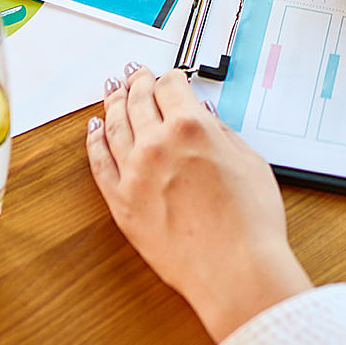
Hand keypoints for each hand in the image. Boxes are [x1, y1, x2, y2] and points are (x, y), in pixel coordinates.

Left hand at [86, 64, 311, 341]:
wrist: (235, 270)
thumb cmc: (251, 221)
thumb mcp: (250, 161)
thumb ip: (222, 133)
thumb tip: (204, 118)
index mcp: (192, 127)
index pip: (171, 86)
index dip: (171, 76)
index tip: (171, 77)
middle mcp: (157, 144)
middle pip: (139, 100)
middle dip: (138, 82)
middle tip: (136, 74)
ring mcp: (134, 174)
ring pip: (115, 126)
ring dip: (113, 104)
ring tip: (113, 92)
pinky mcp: (121, 203)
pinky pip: (99, 164)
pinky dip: (94, 142)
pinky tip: (94, 130)